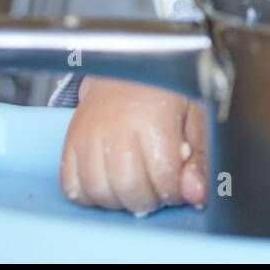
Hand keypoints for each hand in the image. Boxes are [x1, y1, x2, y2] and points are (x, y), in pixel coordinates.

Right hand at [59, 77, 207, 214]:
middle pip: (129, 188)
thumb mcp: (195, 117)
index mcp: (154, 117)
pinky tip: (108, 184)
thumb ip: (199, 158)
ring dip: (119, 201)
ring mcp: (89, 134)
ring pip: (98, 191)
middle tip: (155, 188)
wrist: (126, 68)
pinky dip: (89, 195)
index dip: (175, 192)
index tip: (177, 186)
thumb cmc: (164, 92)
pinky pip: (71, 185)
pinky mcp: (70, 141)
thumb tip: (196, 194)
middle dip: (148, 200)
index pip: (164, 177)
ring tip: (134, 186)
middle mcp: (117, 126)